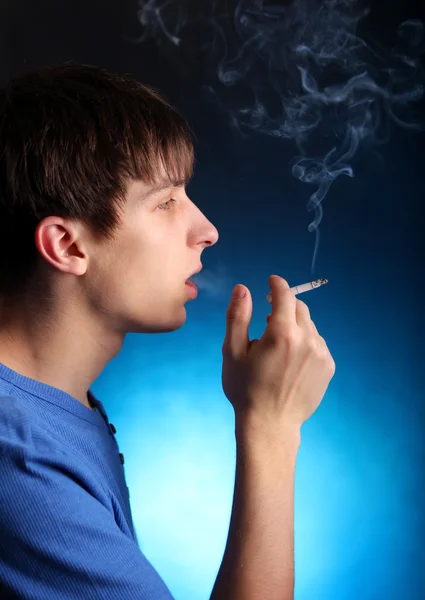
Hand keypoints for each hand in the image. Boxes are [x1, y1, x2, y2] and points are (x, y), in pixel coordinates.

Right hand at [221, 275, 335, 429]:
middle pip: (299, 308)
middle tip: (268, 319)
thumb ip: (237, 316)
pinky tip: (291, 360)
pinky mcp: (328, 366)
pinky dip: (305, 342)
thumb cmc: (245, 388)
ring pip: (309, 325)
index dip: (276, 284)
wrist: (270, 425)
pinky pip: (318, 343)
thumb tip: (243, 288)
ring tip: (277, 346)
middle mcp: (308, 339)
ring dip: (295, 326)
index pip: (284, 296)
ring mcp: (322, 354)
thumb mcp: (232, 351)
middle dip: (284, 306)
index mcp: (282, 333)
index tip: (271, 281)